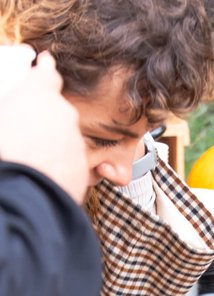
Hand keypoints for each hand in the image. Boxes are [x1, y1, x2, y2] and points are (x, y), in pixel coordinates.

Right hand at [0, 49, 89, 203]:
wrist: (27, 192)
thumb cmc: (7, 150)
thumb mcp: (1, 118)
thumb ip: (9, 112)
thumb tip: (11, 117)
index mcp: (40, 94)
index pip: (47, 74)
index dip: (45, 69)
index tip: (46, 63)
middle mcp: (64, 114)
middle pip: (56, 111)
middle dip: (44, 119)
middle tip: (25, 132)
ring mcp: (76, 142)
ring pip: (64, 139)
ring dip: (52, 146)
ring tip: (32, 160)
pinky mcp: (83, 169)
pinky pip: (69, 163)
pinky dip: (59, 168)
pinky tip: (43, 176)